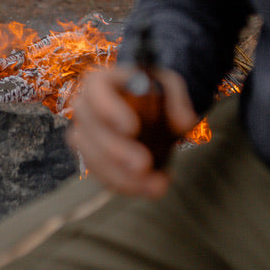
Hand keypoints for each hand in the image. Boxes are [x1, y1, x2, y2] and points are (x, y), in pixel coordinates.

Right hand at [67, 64, 197, 196]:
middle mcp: (85, 108)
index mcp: (100, 82)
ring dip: (123, 176)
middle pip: (91, 130)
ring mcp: (84, 135)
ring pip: (94, 159)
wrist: (148, 107)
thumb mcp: (170, 87)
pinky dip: (126, 185)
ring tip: (156, 184)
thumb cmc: (154, 91)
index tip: (132, 128)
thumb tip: (185, 122)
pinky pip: (102, 176)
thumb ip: (178, 100)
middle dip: (117, 152)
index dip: (109, 109)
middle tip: (144, 165)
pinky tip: (150, 188)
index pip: (95, 90)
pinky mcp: (91, 159)